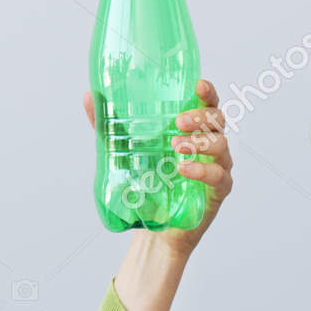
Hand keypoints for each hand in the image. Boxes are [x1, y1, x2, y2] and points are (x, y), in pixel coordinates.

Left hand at [89, 80, 232, 310]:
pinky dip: (203, 170)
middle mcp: (209, 143)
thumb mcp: (123, 148)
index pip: (207, 104)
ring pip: (221, 145)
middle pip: (217, 121)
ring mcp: (218, 165)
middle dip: (200, 117)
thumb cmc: (147, 178)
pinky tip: (185, 169)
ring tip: (176, 146)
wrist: (155, 225)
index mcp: (192, 129)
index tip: (198, 84)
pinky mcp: (218, 190)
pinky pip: (219, 176)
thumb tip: (89, 96)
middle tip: (178, 122)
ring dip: (200, 143)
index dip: (207, 92)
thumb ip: (109, 124)